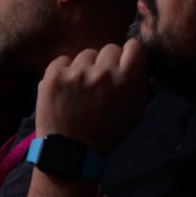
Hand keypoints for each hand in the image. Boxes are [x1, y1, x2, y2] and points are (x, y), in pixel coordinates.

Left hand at [35, 38, 148, 156]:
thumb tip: (140, 61)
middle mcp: (102, 73)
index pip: (135, 46)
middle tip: (101, 82)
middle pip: (109, 49)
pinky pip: (63, 60)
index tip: (125, 61)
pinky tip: (66, 89)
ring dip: (86, 68)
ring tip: (81, 89)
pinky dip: (65, 72)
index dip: (130, 53)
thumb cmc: (107, 132)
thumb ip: (141, 83)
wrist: (71, 150)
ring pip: (86, 54)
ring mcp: (76, 73)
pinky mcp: (54, 75)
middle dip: (107, 63)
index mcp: (126, 81)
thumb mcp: (136, 112)